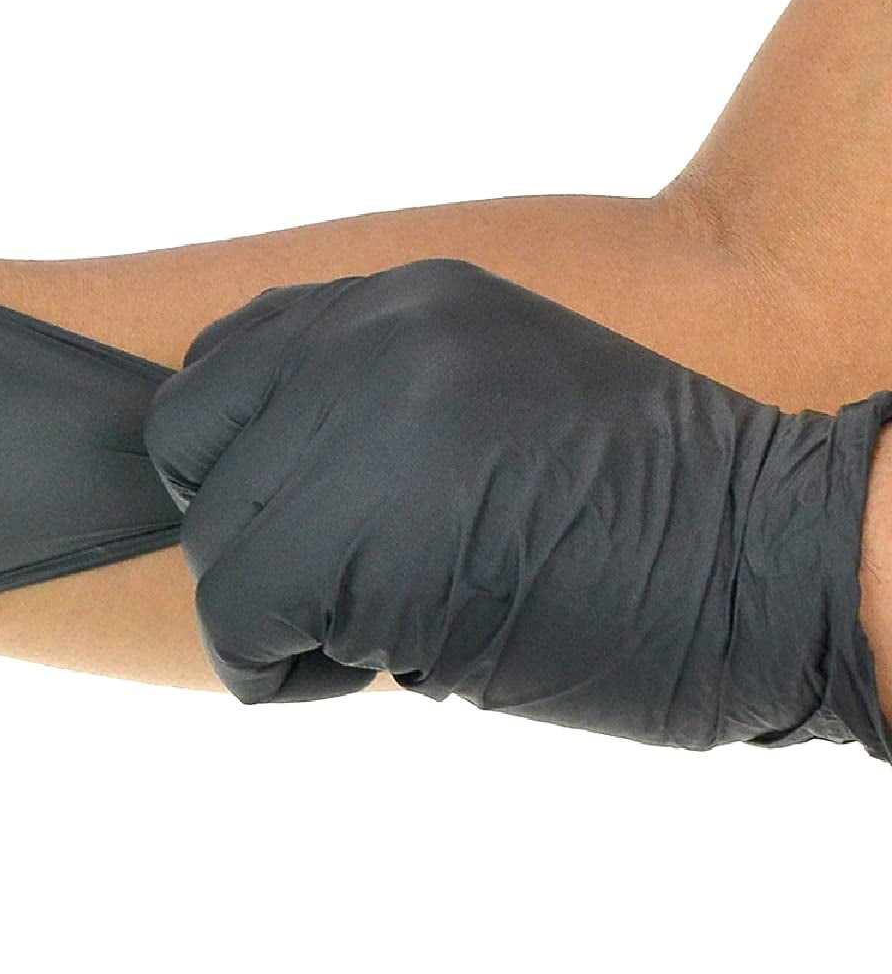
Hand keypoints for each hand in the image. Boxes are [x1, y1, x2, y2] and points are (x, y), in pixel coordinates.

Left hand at [144, 259, 891, 754]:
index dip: (238, 464)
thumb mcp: (493, 403)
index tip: (306, 522)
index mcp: (401, 299)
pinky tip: (383, 666)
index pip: (221, 363)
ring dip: (282, 615)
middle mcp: (366, 338)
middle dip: (255, 542)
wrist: (779, 564)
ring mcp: (359, 429)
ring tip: (401, 623)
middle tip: (359, 587)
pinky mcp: (356, 538)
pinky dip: (283, 674)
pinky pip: (238, 625)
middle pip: (194, 455)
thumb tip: (248, 480)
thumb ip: (371, 407)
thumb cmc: (653, 517)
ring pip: (214, 549)